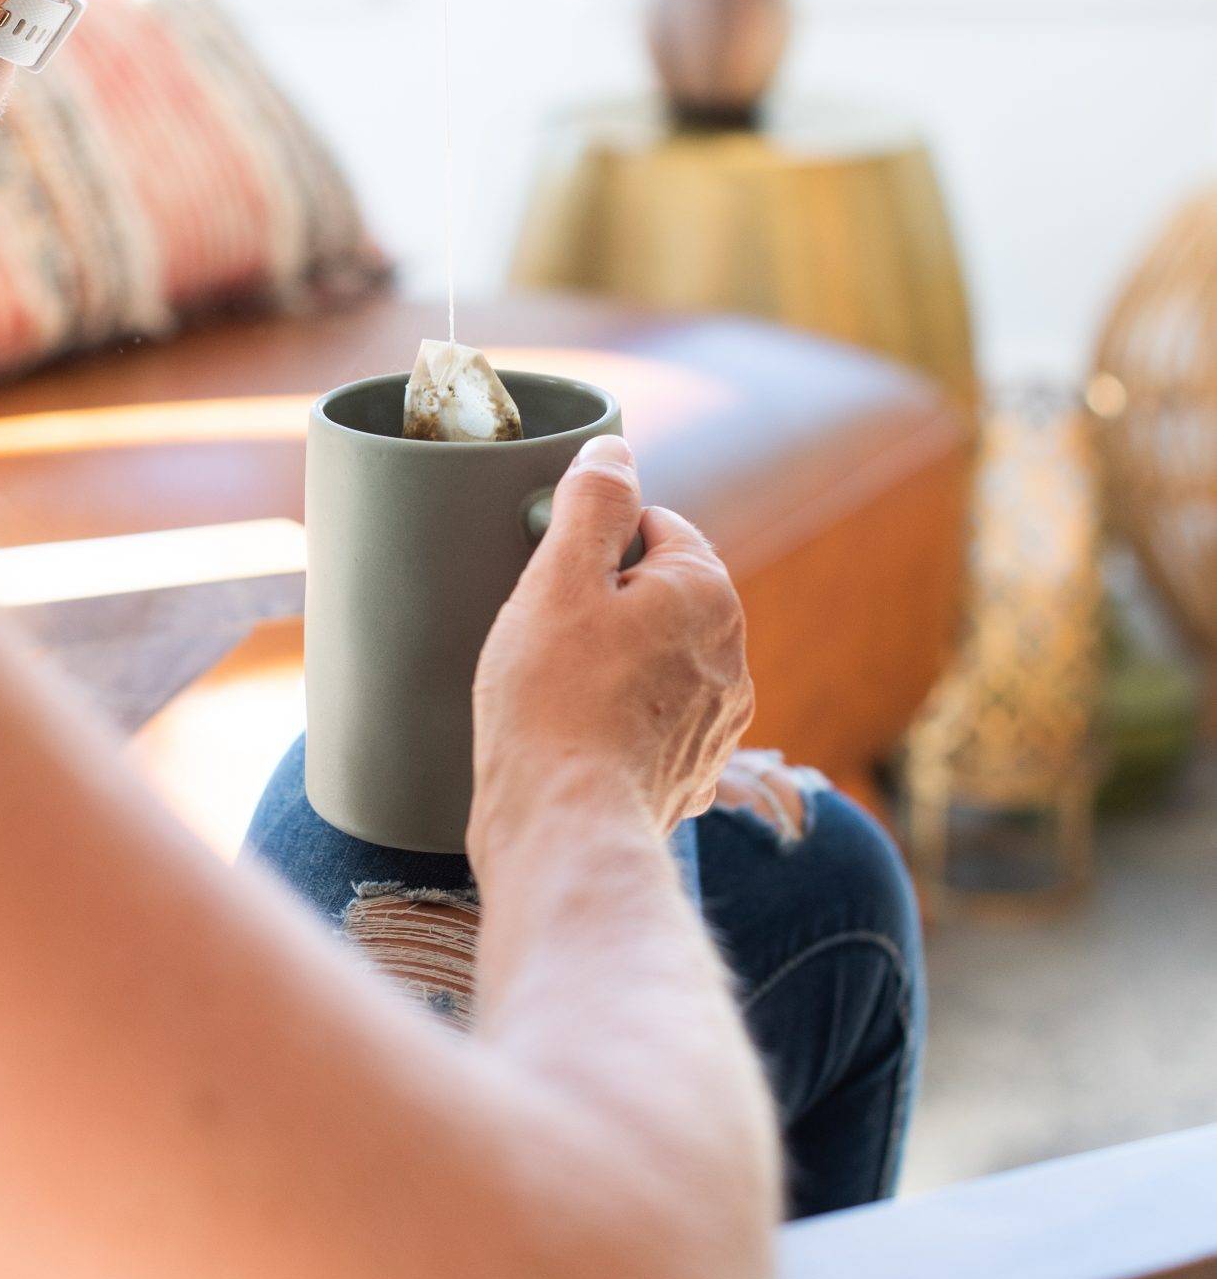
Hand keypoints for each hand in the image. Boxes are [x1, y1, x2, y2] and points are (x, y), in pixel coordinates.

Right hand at [470, 436, 754, 868]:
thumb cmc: (553, 701)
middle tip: (545, 640)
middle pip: (655, 594)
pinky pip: (651, 721)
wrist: (566, 828)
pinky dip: (617, 721)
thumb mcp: (559, 578)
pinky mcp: (693, 773)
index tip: (551, 582)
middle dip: (604, 606)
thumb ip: (592, 503)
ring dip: (611, 664)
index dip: (591, 548)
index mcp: (708, 591)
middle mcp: (733, 654)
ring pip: (654, 659)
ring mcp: (718, 722)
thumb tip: (615, 450)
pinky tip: (573, 739)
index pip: (652, 526)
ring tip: (553, 694)